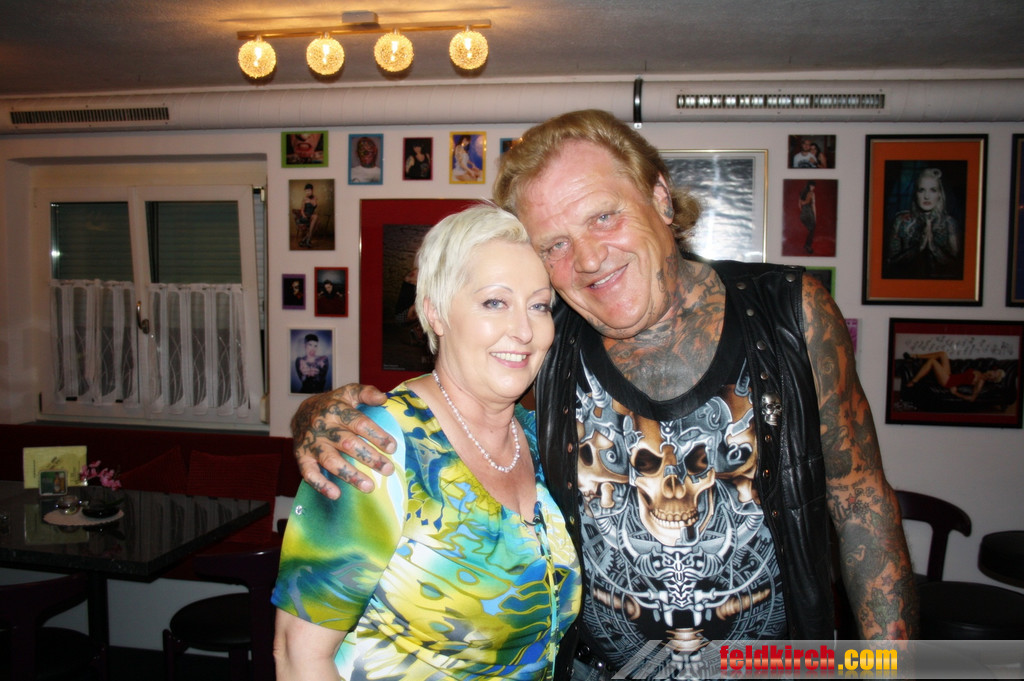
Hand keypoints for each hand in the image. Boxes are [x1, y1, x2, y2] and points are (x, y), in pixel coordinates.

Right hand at [290, 383, 394, 497]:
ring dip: (350, 475)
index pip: (359, 422)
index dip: (376, 435)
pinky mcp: (301, 457)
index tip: (392, 447)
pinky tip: (336, 494)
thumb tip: (384, 399)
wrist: (301, 412)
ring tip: (369, 487)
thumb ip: (366, 393)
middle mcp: (322, 426)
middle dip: (369, 458)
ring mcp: (311, 443)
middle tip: (388, 469)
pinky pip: (309, 473)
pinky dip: (321, 485)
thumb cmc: (333, 404)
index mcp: (336, 409)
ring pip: (330, 460)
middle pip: (347, 443)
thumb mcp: (348, 392)